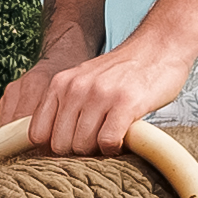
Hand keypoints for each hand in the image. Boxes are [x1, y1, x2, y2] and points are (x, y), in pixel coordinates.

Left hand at [0, 37, 187, 155]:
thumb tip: (48, 146)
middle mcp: (76, 88)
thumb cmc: (122, 72)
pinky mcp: (125, 103)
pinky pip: (107, 142)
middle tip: (96, 140)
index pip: (37, 133)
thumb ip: (64, 105)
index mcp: (60, 84)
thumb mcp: (83, 80)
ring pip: (83, 146)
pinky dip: (115, 147)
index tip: (70, 146)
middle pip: (60, 145)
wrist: (159, 46)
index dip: (53, 147)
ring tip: (111, 136)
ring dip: (98, 150)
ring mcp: (100, 95)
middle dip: (78, 151)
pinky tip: (122, 137)